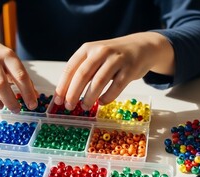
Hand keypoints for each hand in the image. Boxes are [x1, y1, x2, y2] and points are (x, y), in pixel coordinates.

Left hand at [54, 32, 174, 109]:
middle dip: (73, 93)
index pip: (70, 68)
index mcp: (87, 48)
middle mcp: (100, 51)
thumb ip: (83, 71)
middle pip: (82, 75)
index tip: (58, 100)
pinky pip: (116, 86)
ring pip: (98, 81)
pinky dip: (107, 97)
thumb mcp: (96, 57)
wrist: (142, 47)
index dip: (62, 86)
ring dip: (89, 97)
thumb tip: (67, 94)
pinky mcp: (129, 69)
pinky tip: (102, 102)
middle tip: (68, 106)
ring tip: (84, 107)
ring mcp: (116, 59)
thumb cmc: (114, 56)